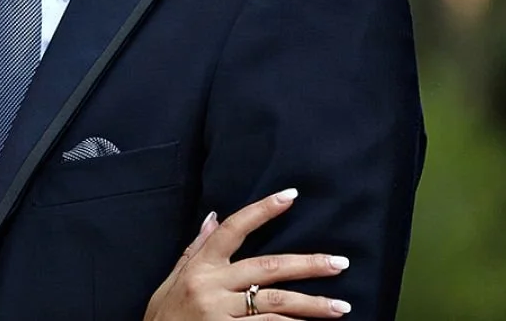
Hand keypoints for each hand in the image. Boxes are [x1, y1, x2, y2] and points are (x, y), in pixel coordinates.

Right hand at [143, 189, 353, 319]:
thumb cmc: (164, 316)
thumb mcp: (173, 280)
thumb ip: (195, 250)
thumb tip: (214, 217)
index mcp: (200, 267)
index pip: (233, 229)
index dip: (262, 211)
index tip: (290, 196)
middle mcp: (212, 287)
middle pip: (267, 268)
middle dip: (307, 265)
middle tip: (339, 263)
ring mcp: (222, 315)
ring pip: (275, 305)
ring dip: (312, 306)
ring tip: (340, 307)